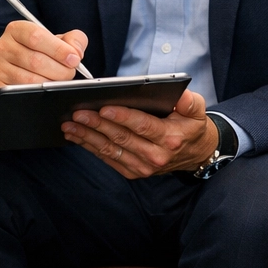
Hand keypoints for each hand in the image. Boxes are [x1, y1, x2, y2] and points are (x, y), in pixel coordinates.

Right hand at [0, 20, 88, 103]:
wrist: (15, 67)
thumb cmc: (39, 52)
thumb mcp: (55, 40)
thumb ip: (72, 40)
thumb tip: (76, 52)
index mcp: (17, 29)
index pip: (36, 37)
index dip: (58, 49)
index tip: (74, 59)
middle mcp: (3, 46)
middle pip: (35, 61)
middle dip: (60, 70)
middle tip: (70, 73)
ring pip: (30, 80)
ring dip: (51, 83)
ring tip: (60, 81)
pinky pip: (22, 93)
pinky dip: (39, 94)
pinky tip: (46, 90)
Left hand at [61, 89, 216, 178]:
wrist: (195, 154)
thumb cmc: (191, 127)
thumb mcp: (197, 110)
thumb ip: (189, 101)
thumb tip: (179, 95)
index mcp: (170, 138)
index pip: (143, 126)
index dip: (122, 117)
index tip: (103, 108)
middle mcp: (155, 156)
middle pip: (121, 138)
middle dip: (97, 125)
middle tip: (78, 113)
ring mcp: (143, 167)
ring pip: (110, 150)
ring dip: (87, 137)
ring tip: (70, 125)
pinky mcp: (133, 172)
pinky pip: (108, 159)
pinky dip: (90, 147)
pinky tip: (77, 137)